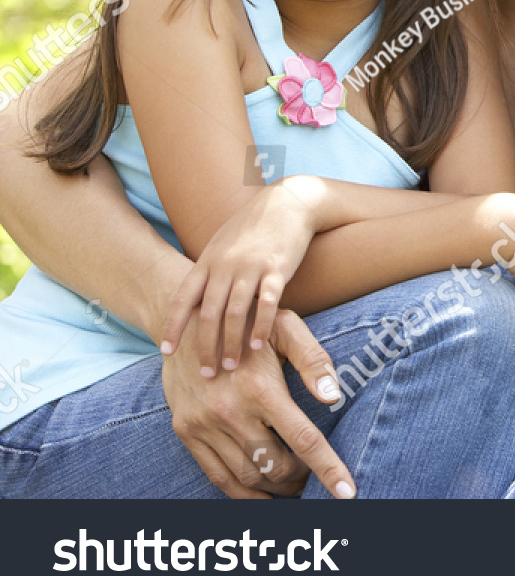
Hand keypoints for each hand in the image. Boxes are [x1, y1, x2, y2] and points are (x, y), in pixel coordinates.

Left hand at [160, 176, 322, 373]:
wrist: (288, 202)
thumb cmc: (255, 226)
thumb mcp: (223, 244)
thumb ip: (209, 270)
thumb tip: (195, 300)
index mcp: (208, 261)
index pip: (183, 299)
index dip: (172, 326)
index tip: (165, 352)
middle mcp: (224, 265)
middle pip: (207, 314)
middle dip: (204, 347)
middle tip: (206, 373)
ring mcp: (250, 267)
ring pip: (234, 313)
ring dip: (231, 343)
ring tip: (231, 365)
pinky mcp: (277, 269)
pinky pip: (266, 303)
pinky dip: (261, 326)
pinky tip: (259, 344)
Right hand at [162, 307, 355, 498]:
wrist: (187, 320)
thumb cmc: (250, 323)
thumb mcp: (287, 327)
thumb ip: (314, 359)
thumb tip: (334, 397)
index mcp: (261, 388)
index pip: (303, 439)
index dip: (328, 468)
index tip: (347, 492)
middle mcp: (230, 412)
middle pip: (276, 466)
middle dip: (302, 478)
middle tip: (315, 475)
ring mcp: (204, 425)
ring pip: (248, 477)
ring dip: (276, 489)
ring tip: (294, 483)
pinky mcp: (186, 432)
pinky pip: (217, 477)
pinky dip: (243, 494)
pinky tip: (262, 495)